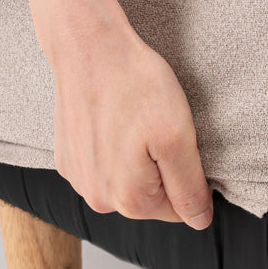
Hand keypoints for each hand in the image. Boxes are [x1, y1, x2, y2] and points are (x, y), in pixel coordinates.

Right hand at [49, 25, 213, 228]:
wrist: (87, 46)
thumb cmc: (135, 85)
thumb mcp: (178, 139)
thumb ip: (190, 189)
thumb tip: (200, 221)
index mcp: (130, 200)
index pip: (179, 209)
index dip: (187, 176)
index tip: (176, 143)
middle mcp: (99, 199)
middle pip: (151, 198)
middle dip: (161, 168)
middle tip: (155, 128)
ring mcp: (79, 179)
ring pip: (127, 182)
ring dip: (136, 159)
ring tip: (132, 122)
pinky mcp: (67, 159)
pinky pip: (104, 166)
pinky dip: (112, 148)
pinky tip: (112, 121)